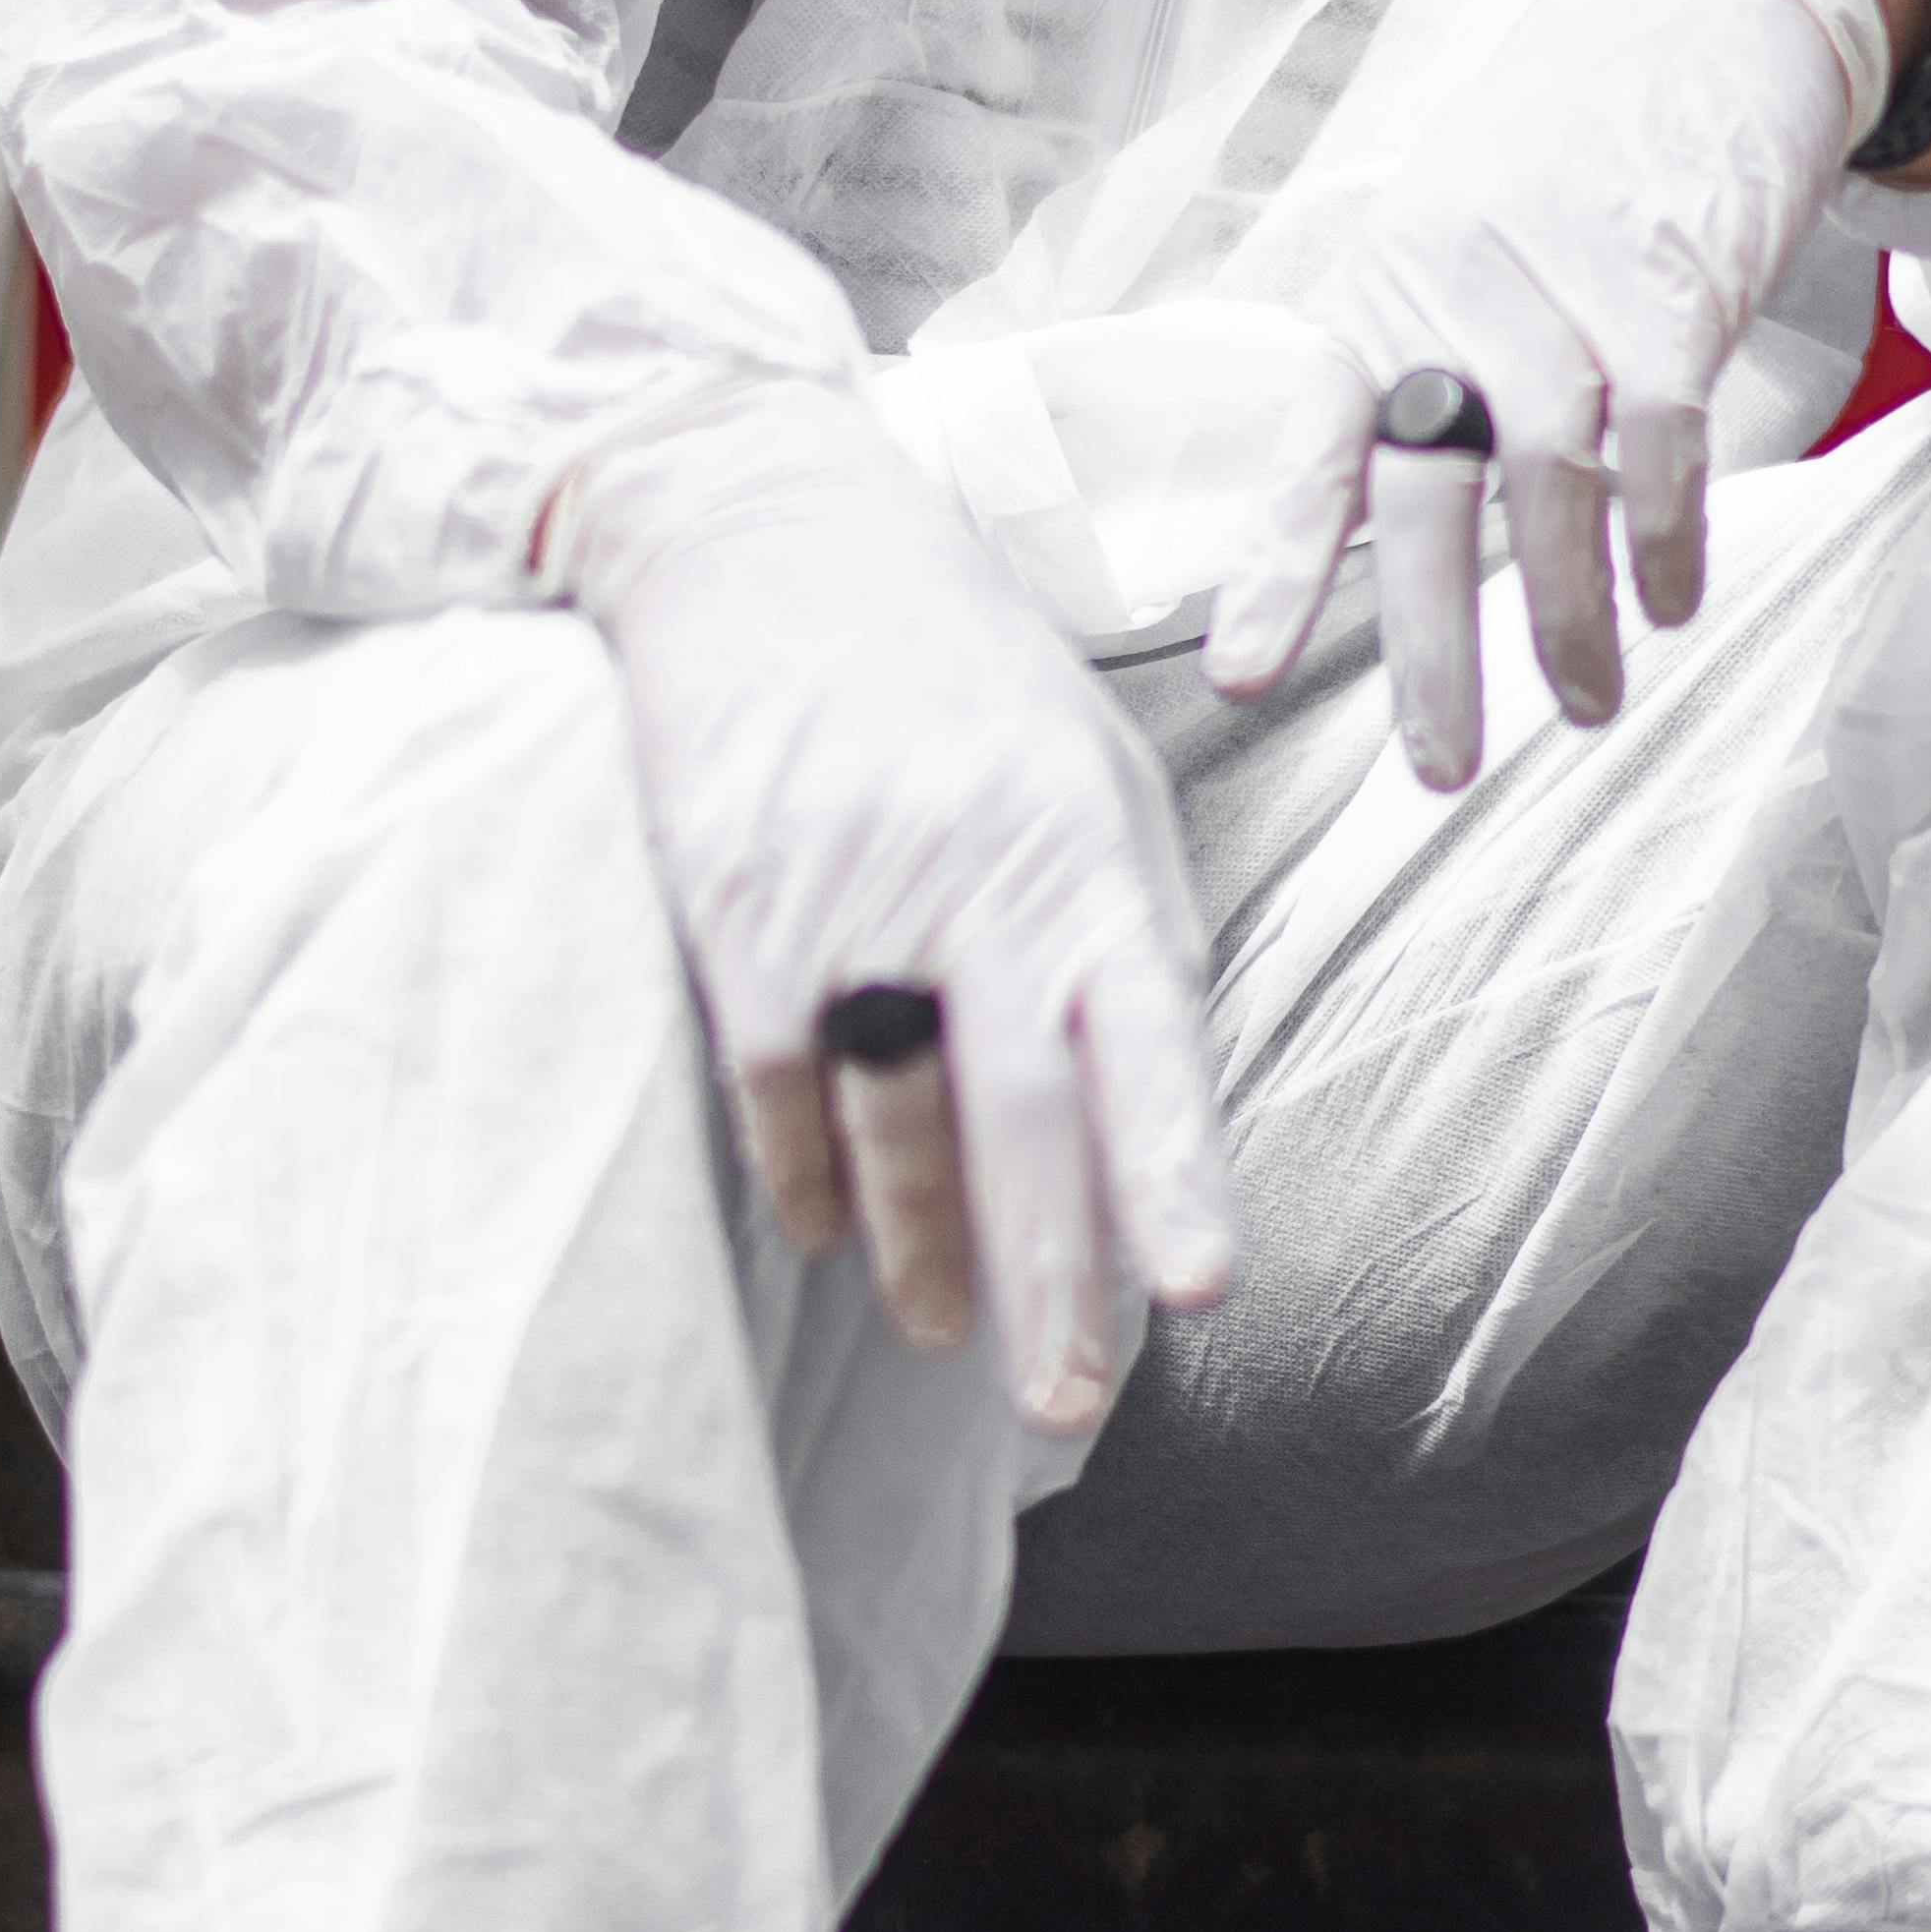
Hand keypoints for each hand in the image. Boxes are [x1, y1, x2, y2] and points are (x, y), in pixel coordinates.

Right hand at [543, 376, 1235, 1433]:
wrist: (760, 530)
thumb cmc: (954, 670)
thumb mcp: (1086, 764)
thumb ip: (1127, 920)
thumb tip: (1168, 1094)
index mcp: (1078, 846)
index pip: (1141, 1036)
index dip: (1167, 1172)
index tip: (1198, 1293)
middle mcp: (969, 878)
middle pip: (1012, 1115)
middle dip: (1041, 1276)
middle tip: (1067, 1401)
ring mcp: (843, 894)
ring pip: (887, 1120)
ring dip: (921, 1247)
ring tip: (944, 1335)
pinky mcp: (732, 904)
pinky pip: (773, 1083)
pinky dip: (803, 1173)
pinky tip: (829, 1228)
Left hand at [1204, 0, 1884, 790]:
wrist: (1702, 11)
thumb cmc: (1569, 158)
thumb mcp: (1458, 246)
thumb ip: (1429, 376)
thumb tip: (1403, 540)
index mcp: (1382, 294)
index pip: (1317, 447)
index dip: (1279, 566)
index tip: (1240, 675)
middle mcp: (1451, 290)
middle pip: (1429, 488)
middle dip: (1433, 645)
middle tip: (1440, 766)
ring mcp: (1559, 283)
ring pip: (1549, 482)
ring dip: (1569, 614)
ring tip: (1582, 706)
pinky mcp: (1667, 283)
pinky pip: (1660, 440)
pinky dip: (1667, 536)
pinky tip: (1670, 601)